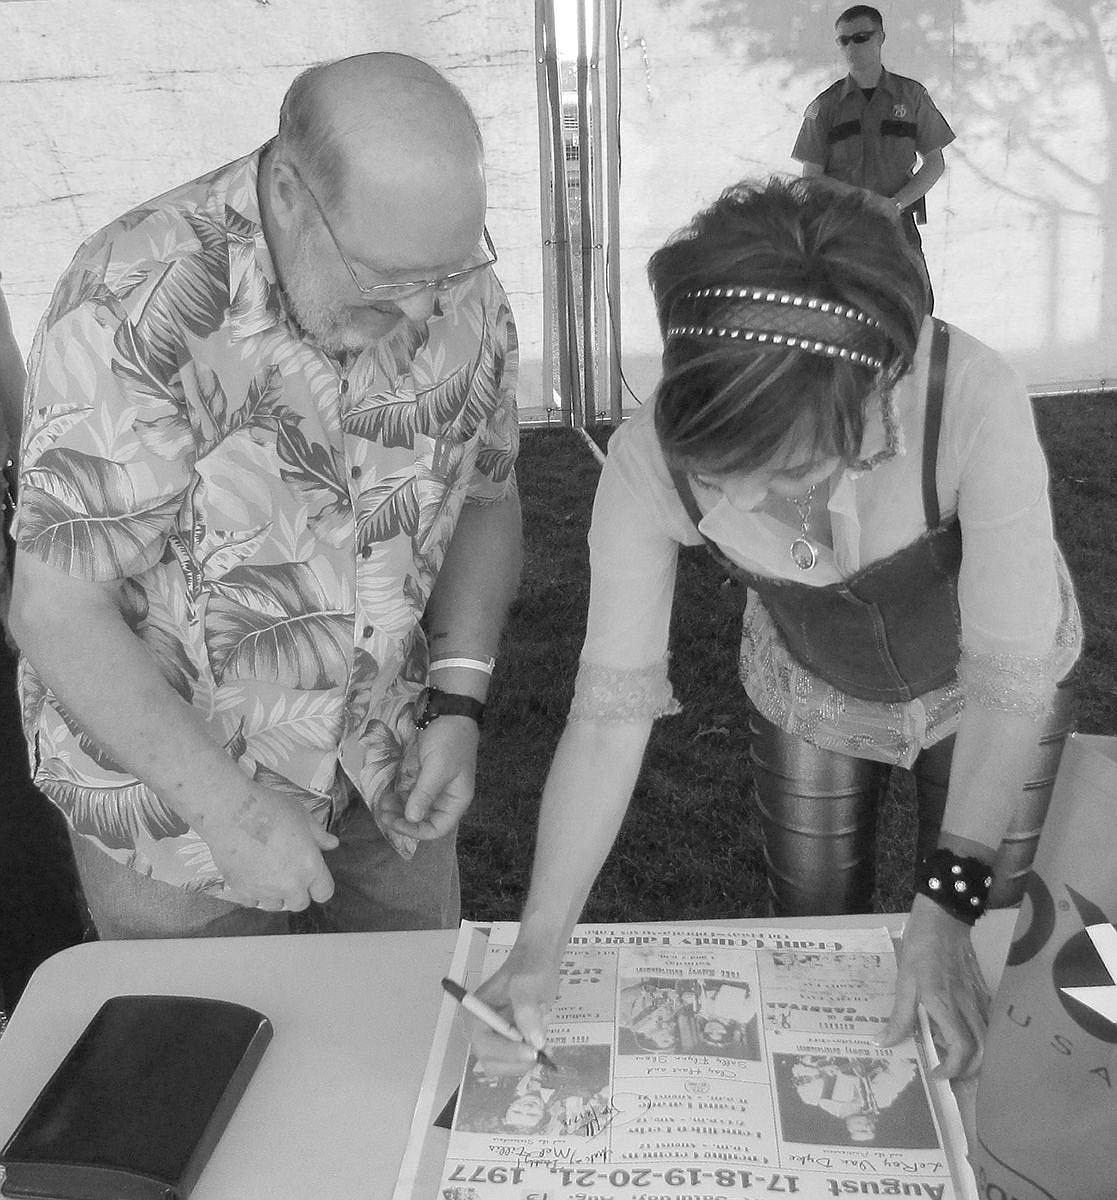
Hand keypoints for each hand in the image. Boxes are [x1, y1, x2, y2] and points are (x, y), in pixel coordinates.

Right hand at [202, 785, 337, 910]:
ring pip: (275, 905)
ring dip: (276, 894)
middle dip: (298, 891)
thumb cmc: (270, 809)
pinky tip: (252, 872)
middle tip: (290, 870)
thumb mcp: (303, 816)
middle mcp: (289, 885)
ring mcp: (264, 890)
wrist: (231, 812)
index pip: (324, 893)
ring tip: (270, 871)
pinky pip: (253, 901)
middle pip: (300, 903)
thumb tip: (331, 844)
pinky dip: (254, 892)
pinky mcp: (241, 890)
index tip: (314, 875)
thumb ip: (320, 835)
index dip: (320, 885)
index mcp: (309, 867)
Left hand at [378, 716, 478, 838]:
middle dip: (403, 820)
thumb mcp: (437, 768)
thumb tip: (412, 820)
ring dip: (399, 809)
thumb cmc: (449, 741)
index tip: (396, 824)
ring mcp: (435, 785)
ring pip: (415, 807)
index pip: (438, 828)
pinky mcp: (425, 774)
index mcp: (457, 799)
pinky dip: (400, 797)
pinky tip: (387, 795)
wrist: (450, 710)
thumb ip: (424, 795)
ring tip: (382, 804)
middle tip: (383, 814)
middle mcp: (447, 796)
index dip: (416, 832)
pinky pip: (411, 793)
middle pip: (425, 820)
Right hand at [469, 948, 560, 1075]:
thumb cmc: (528, 965)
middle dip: (518, 1058)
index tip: (531, 1050)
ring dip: (530, 1052)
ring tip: (542, 1022)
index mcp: (476, 1012)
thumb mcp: (527, 982)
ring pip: (509, 1064)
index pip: (483, 1043)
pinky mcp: (511, 1041)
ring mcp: (497, 1036)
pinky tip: (543, 1027)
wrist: (538, 961)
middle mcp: (482, 1028)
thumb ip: (527, 1009)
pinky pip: (521, 1058)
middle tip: (542, 1049)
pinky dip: (536, 1050)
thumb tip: (535, 1040)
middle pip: (492, 1061)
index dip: (506, 1052)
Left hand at [878, 894, 990, 1078]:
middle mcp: (969, 1007)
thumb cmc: (921, 948)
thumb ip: (899, 1015)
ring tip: (952, 1057)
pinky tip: (959, 1035)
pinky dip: (978, 1039)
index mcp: (946, 1005)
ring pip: (989, 1040)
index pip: (963, 1048)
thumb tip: (884, 1042)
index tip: (936, 1072)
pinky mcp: (984, 993)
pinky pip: (987, 1024)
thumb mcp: (904, 981)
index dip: (953, 1069)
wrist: (945, 919)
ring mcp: (980, 1000)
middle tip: (947, 1071)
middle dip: (969, 1070)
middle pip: (983, 1051)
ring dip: (976, 1057)